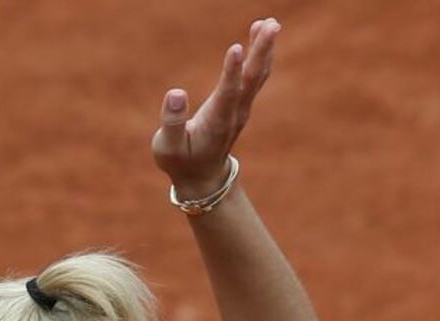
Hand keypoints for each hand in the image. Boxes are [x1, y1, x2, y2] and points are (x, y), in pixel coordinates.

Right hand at [151, 18, 280, 197]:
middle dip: (261, 51)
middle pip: (251, 79)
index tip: (236, 47)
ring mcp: (241, 108)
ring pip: (257, 75)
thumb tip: (175, 93)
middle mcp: (234, 113)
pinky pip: (254, 75)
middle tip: (271, 25)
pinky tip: (259, 33)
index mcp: (216, 123)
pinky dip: (259, 54)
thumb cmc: (181, 162)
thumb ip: (171, 123)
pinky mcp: (241, 103)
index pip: (227, 94)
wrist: (204, 179)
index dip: (232, 72)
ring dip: (264, 49)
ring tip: (269, 23)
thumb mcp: (167, 149)